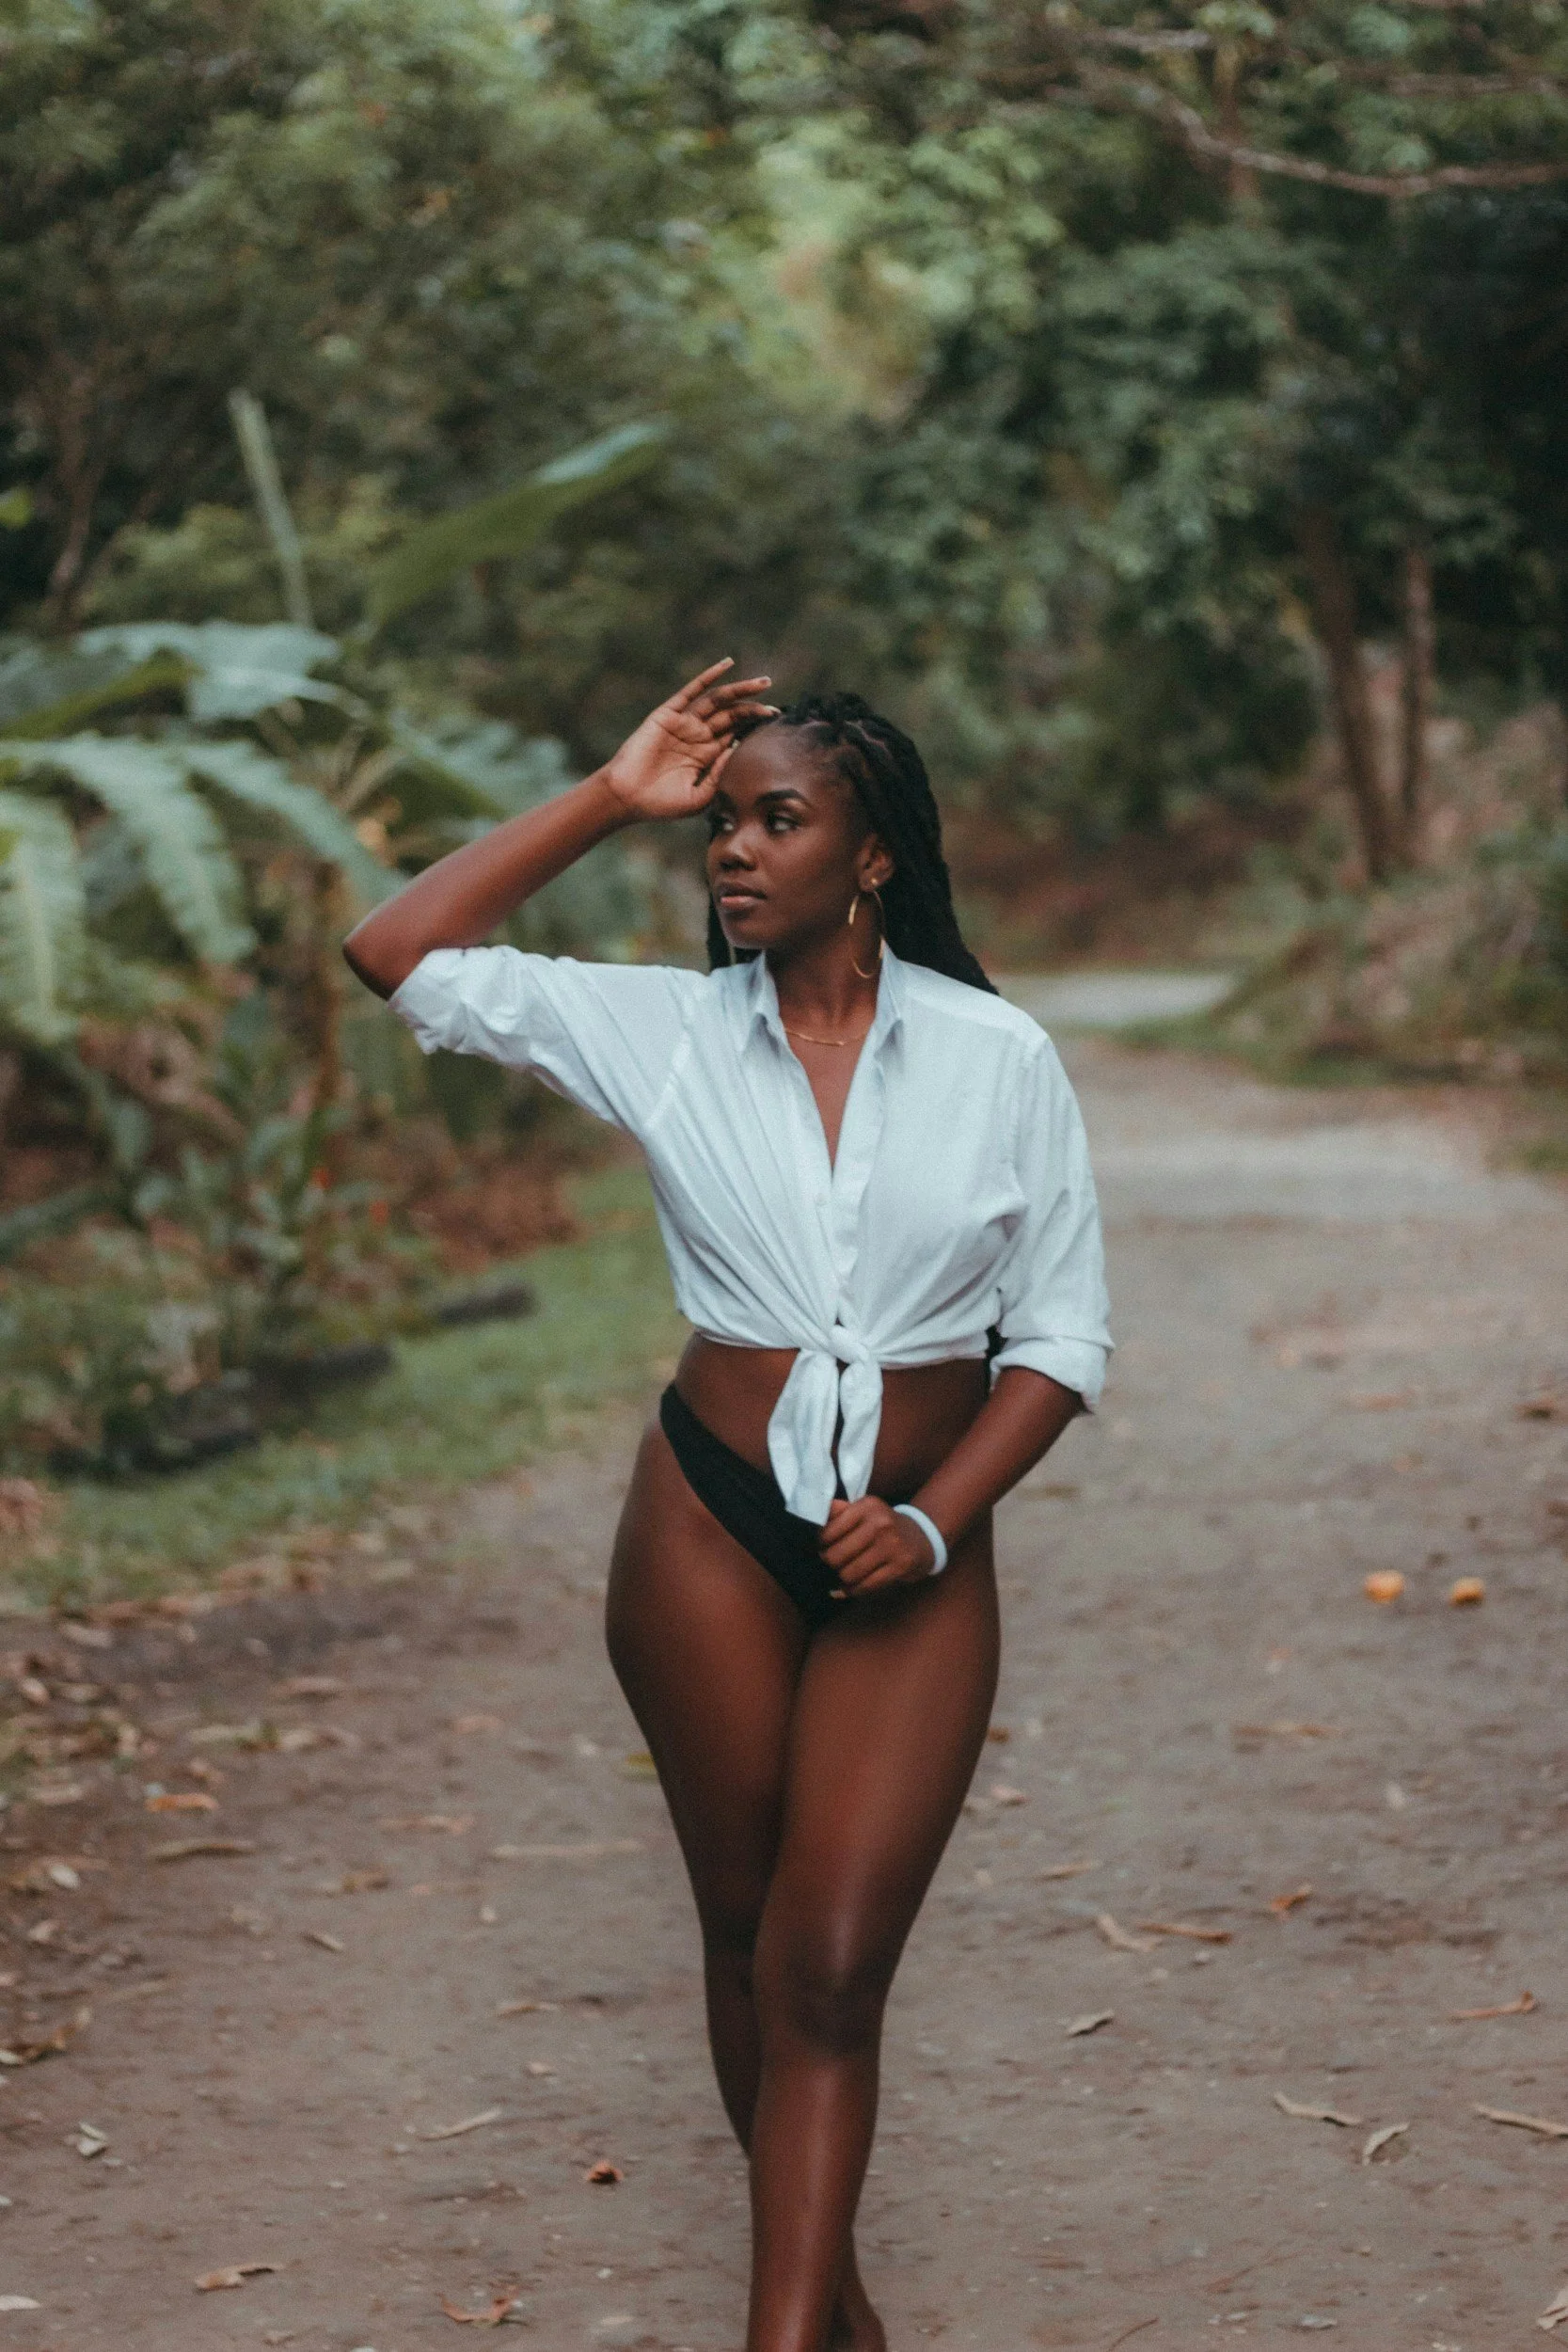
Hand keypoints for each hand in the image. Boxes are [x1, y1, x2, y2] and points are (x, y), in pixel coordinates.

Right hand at [600, 660, 777, 822]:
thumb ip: (720, 775)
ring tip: (764, 683)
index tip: (777, 724)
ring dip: (741, 690)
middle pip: (732, 716)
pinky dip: (709, 676)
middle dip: (755, 710)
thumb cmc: (661, 804)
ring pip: (718, 701)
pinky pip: (692, 690)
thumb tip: (738, 750)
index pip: (736, 734)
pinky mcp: (668, 714)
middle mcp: (698, 736)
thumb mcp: (700, 796)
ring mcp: (684, 723)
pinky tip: (728, 664)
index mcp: (706, 755)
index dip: (755, 728)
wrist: (627, 798)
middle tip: (777, 707)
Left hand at [819, 1496, 938, 1599]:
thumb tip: (811, 1516)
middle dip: (830, 1563)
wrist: (922, 1537)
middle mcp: (880, 1523)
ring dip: (843, 1578)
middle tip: (834, 1562)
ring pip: (849, 1573)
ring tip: (845, 1573)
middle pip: (835, 1556)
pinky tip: (851, 1588)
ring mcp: (892, 1545)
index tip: (823, 1547)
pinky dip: (854, 1590)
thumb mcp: (864, 1510)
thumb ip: (838, 1511)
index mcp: (866, 1506)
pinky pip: (866, 1585)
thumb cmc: (883, 1525)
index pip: (827, 1532)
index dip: (820, 1544)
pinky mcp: (900, 1565)